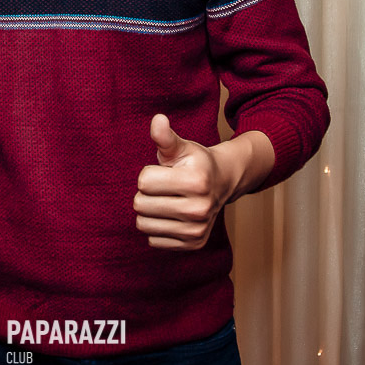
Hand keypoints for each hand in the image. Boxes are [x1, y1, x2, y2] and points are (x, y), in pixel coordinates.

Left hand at [133, 114, 273, 250]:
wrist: (223, 183)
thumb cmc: (196, 163)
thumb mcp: (182, 147)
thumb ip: (165, 137)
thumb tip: (158, 120)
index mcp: (196, 181)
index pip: (144, 182)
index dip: (148, 174)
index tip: (164, 172)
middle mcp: (200, 208)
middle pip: (141, 204)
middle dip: (146, 193)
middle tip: (164, 188)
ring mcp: (197, 230)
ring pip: (143, 224)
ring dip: (148, 212)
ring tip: (165, 201)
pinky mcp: (193, 244)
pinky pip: (153, 240)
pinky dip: (157, 228)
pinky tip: (172, 217)